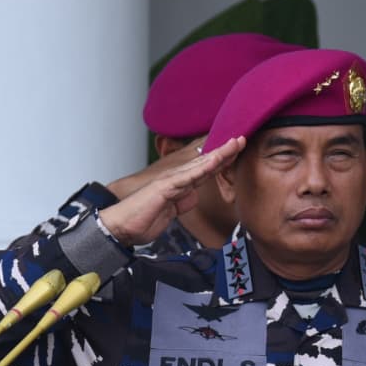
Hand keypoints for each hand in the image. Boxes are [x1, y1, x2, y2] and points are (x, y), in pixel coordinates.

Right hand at [99, 137, 243, 246]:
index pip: (205, 171)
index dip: (222, 161)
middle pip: (206, 162)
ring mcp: (171, 181)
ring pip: (201, 164)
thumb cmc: (141, 220)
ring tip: (236, 142)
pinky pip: (188, 176)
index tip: (238, 153)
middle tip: (244, 138)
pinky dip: (203, 167)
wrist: (121, 226)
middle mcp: (177, 179)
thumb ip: (181, 203)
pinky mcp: (165, 187)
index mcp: (180, 186)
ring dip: (220, 153)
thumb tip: (192, 196)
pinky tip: (216, 159)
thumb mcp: (170, 212)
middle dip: (226, 151)